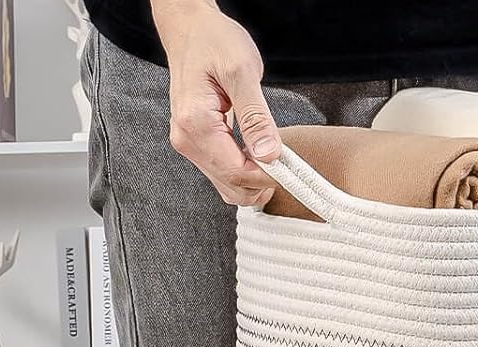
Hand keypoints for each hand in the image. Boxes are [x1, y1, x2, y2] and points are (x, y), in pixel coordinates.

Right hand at [151, 0, 279, 203]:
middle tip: (286, 164)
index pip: (237, 172)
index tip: (290, 168)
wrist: (191, 28)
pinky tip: (258, 156)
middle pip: (231, 187)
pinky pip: (223, 173)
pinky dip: (244, 173)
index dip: (268, 176)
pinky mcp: (196, 144)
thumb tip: (269, 154)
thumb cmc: (213, 41)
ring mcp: (189, 144)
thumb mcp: (242, 71)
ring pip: (227, 186)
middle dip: (262, 183)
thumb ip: (256, 116)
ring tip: (273, 158)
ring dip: (254, 181)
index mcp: (195, 123)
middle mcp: (187, 139)